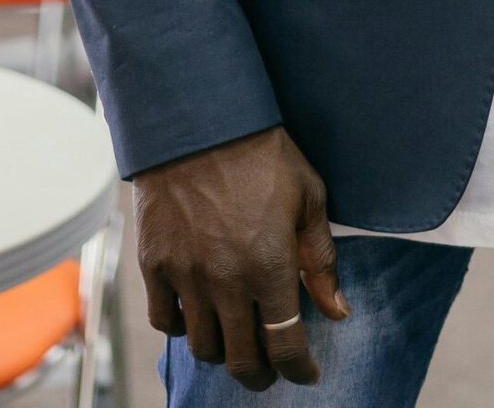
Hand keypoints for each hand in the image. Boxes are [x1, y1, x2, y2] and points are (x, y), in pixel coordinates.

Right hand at [135, 126, 346, 390]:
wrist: (200, 119)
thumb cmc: (262, 153)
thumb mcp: (308, 197)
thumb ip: (321, 259)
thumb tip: (338, 311)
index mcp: (270, 265)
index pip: (285, 345)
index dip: (299, 369)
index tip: (307, 373)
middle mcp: (227, 280)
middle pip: (241, 359)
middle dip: (260, 374)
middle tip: (269, 370)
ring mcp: (187, 275)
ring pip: (203, 346)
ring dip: (222, 352)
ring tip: (235, 341)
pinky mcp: (155, 264)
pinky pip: (164, 321)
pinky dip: (181, 329)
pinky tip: (197, 317)